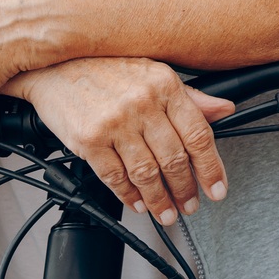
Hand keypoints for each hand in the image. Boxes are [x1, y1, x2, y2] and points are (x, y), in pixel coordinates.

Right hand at [9, 58, 233, 226]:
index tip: (217, 188)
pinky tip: (138, 202)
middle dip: (185, 189)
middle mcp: (142, 103)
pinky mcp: (88, 140)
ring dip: (159, 200)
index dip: (211, 167)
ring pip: (146, 173)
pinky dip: (129, 196)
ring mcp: (114, 123)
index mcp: (164, 85)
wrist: (55, 65)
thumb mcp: (153, 73)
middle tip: (190, 204)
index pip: (198, 134)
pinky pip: (115, 177)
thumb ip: (190, 97)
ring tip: (166, 212)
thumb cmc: (106, 68)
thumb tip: (224, 109)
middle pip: (174, 159)